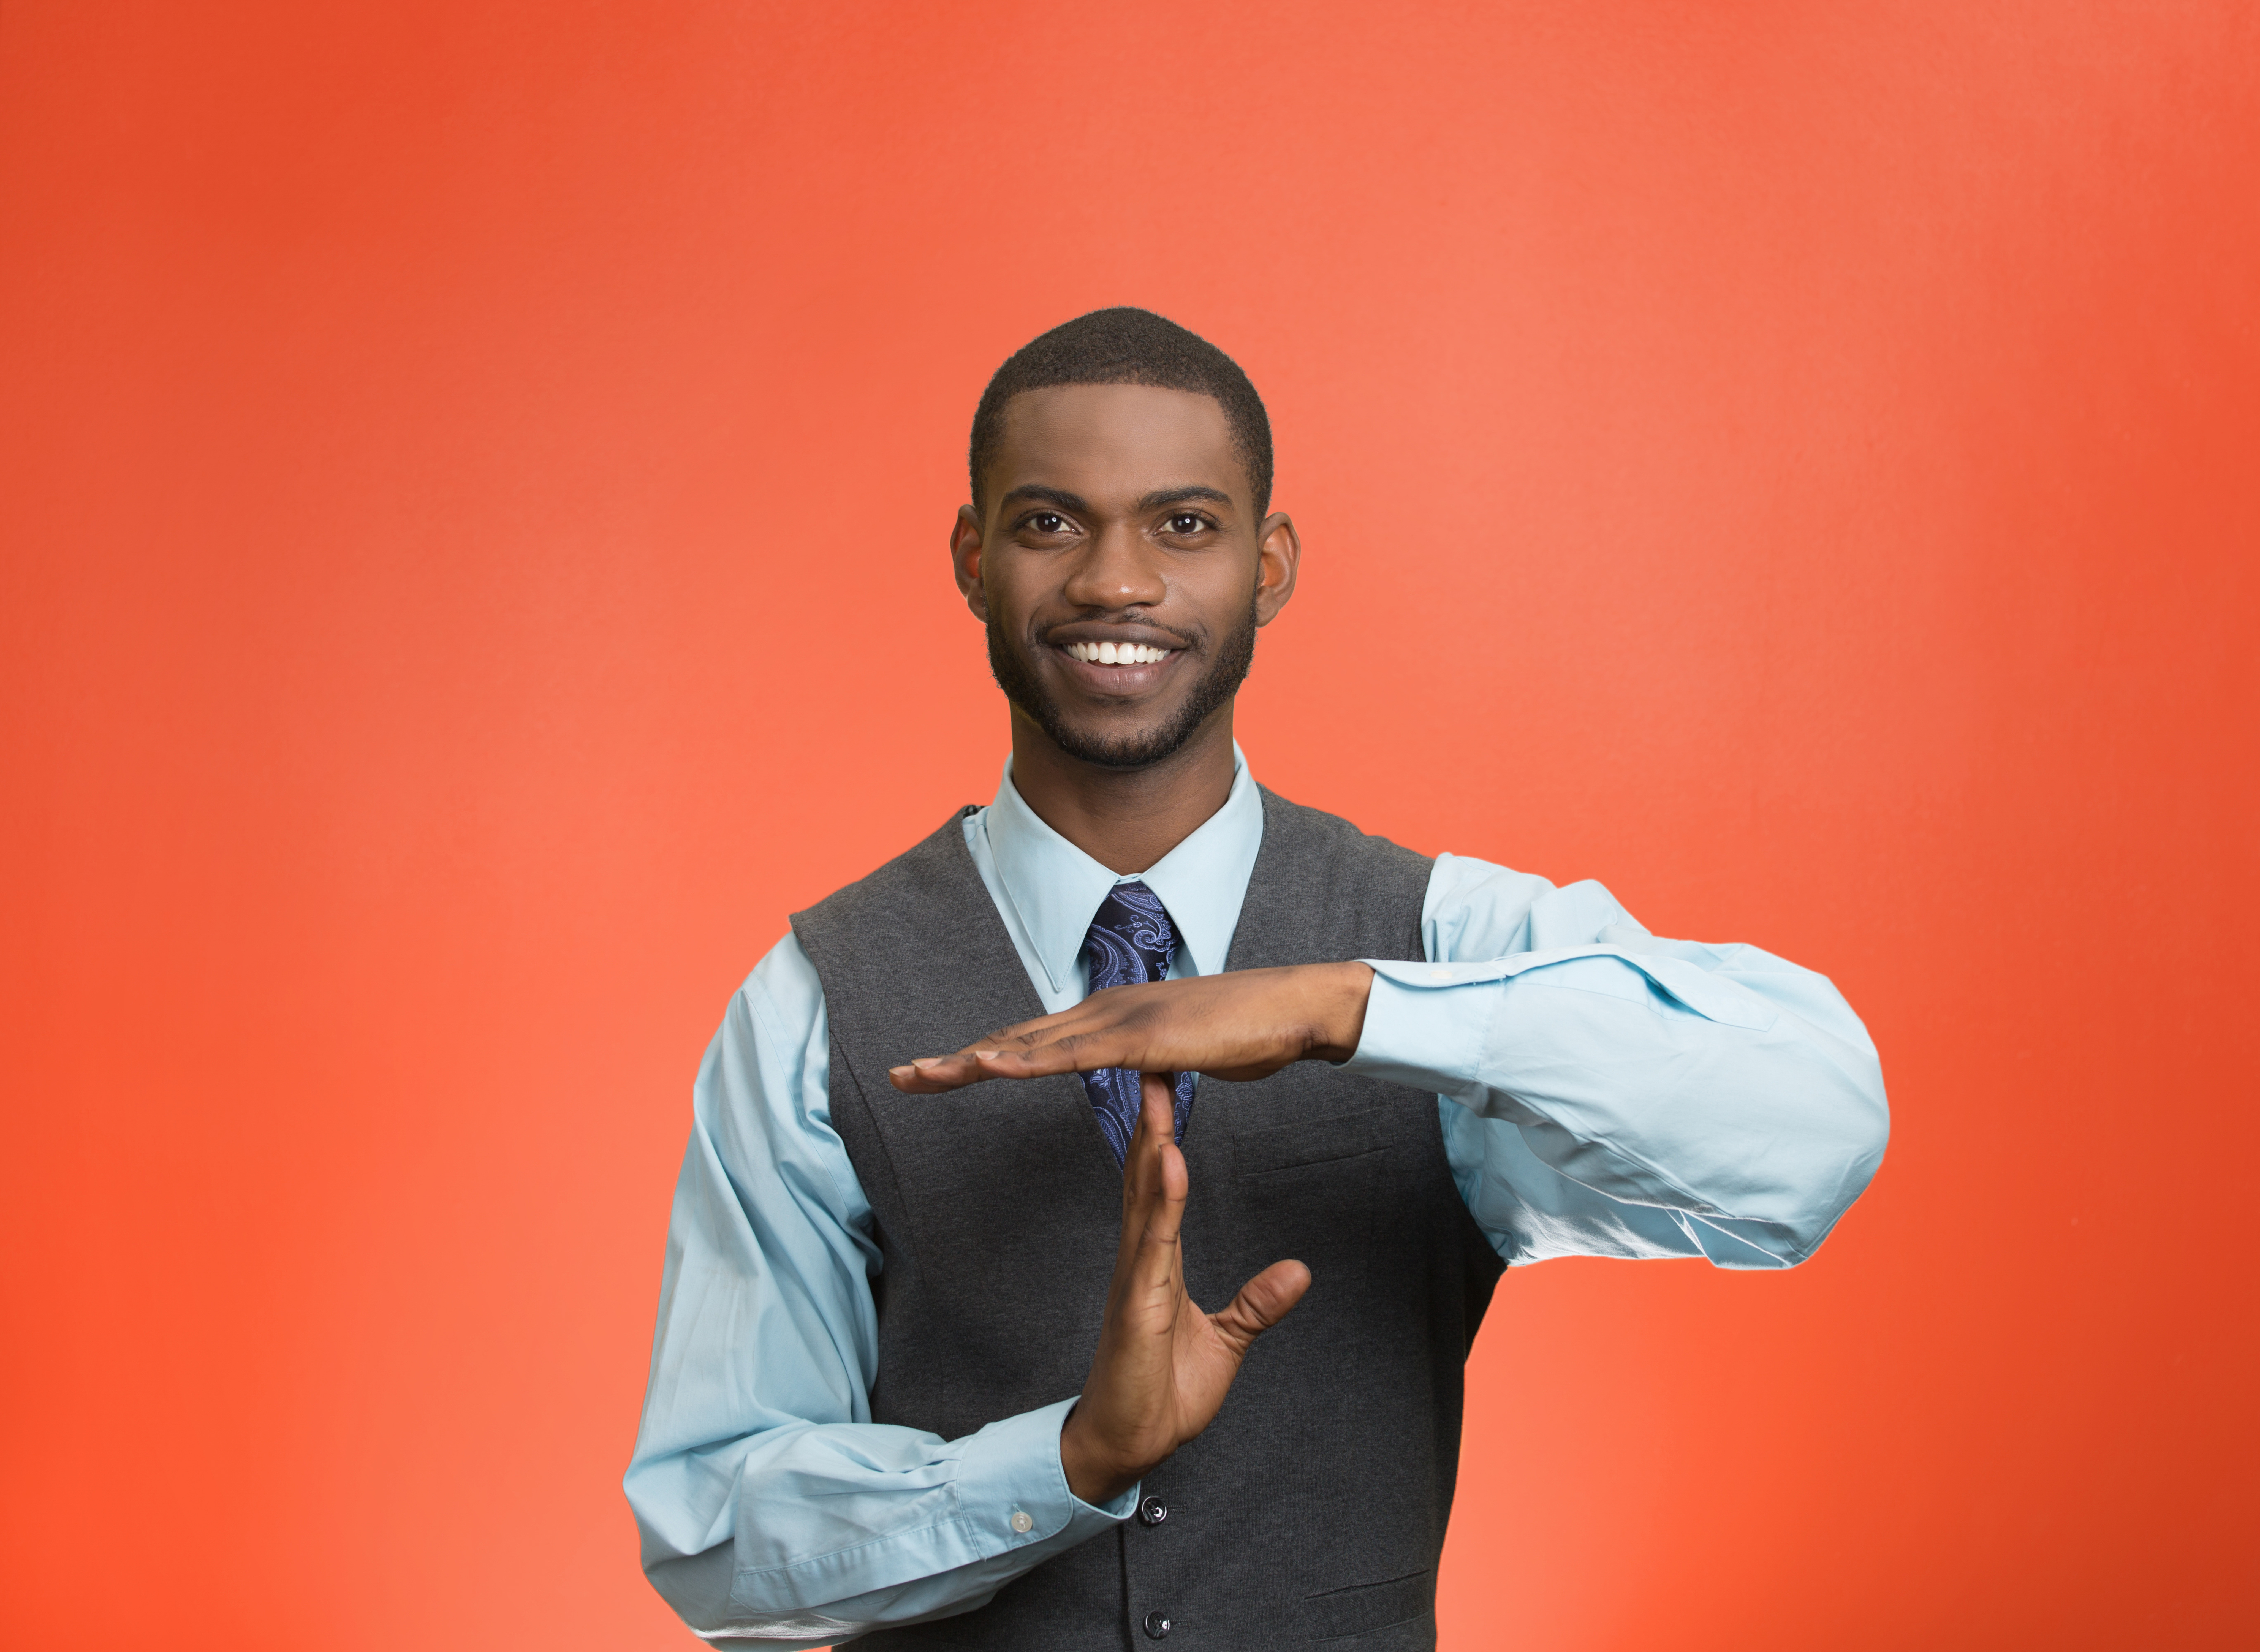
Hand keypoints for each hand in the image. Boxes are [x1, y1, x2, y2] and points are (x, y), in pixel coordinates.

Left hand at [884, 962, 1375, 1093]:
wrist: (1294, 1008)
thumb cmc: (1246, 1031)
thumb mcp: (1182, 1055)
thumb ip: (1151, 1062)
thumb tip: (1141, 1072)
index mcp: (1111, 1019)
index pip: (1032, 1042)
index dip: (981, 1056)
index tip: (936, 1072)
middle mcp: (1105, 1012)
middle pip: (1015, 1039)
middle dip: (955, 1059)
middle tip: (901, 1076)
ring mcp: (1121, 1020)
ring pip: (1032, 1044)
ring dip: (973, 1059)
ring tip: (923, 1073)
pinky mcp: (1143, 1038)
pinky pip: (1074, 1054)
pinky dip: (1027, 1059)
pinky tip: (989, 1066)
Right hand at [1056, 1073, 1310, 1504]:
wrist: (1132, 1443)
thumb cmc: (1164, 1393)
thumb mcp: (1226, 1340)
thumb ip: (1257, 1304)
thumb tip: (1298, 1272)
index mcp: (1157, 1263)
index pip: (1160, 1188)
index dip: (1163, 1139)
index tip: (1168, 1091)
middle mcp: (1141, 1260)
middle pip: (1147, 1178)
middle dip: (1151, 1121)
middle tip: (1154, 1063)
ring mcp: (1135, 1278)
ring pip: (1145, 1197)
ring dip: (1153, 1143)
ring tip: (1159, 1092)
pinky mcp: (1137, 1302)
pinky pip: (1152, 1241)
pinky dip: (1162, 1199)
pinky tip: (1169, 1162)